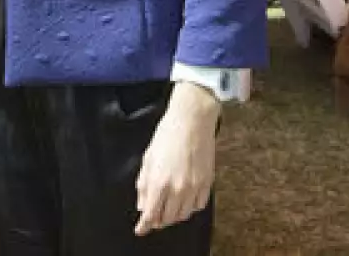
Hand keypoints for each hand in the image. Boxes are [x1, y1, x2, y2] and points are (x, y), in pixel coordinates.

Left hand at [135, 82, 219, 234]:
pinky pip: (198, 205)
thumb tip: (142, 204)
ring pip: (183, 214)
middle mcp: (177, 188)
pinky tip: (184, 201)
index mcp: (159, 182)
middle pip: (167, 218)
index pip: (151, 214)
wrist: (192, 120)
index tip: (141, 229)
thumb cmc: (167, 134)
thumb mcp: (148, 158)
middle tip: (154, 217)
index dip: (145, 225)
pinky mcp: (207, 183)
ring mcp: (194, 187)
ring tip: (168, 208)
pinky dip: (190, 208)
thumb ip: (144, 184)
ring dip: (174, 216)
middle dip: (159, 220)